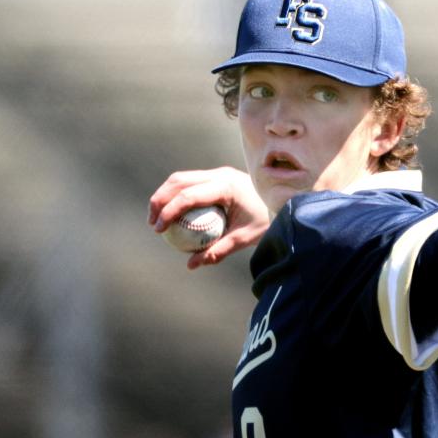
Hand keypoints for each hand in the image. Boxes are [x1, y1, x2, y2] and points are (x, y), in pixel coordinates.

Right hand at [148, 167, 270, 268]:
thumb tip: (191, 265)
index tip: (159, 229)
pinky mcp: (219, 176)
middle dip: (160, 200)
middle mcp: (220, 174)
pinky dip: (178, 194)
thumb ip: (218, 251)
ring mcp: (219, 172)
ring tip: (157, 217)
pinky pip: (191, 182)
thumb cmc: (266, 221)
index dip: (169, 211)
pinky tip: (173, 213)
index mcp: (226, 186)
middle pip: (179, 181)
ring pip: (182, 178)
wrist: (284, 202)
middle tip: (153, 223)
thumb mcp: (243, 239)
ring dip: (165, 194)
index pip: (189, 195)